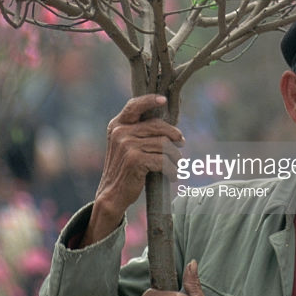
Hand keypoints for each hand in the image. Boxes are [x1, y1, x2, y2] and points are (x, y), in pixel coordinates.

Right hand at [80, 94, 184, 245]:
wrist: (112, 194)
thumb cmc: (126, 169)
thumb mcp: (127, 146)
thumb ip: (140, 132)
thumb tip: (171, 126)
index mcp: (117, 125)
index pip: (135, 106)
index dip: (150, 101)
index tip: (164, 100)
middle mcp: (120, 132)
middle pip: (158, 126)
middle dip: (174, 135)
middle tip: (182, 143)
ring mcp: (126, 145)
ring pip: (164, 145)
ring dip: (175, 157)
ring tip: (177, 165)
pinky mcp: (134, 159)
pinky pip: (163, 161)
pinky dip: (172, 170)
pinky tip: (173, 175)